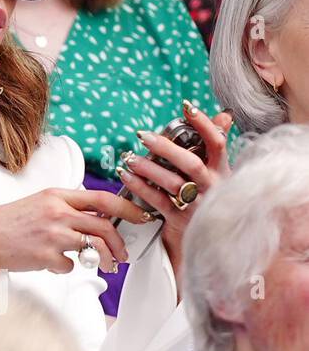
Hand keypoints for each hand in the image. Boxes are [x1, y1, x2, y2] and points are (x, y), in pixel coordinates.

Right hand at [0, 188, 140, 274]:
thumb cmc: (9, 222)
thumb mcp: (38, 204)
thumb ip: (66, 207)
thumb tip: (99, 217)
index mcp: (56, 196)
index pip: (102, 198)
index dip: (127, 209)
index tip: (140, 217)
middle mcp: (57, 212)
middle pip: (104, 226)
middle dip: (120, 243)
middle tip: (123, 254)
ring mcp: (52, 235)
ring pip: (95, 247)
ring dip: (107, 259)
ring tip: (108, 266)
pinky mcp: (46, 256)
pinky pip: (71, 265)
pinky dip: (68, 268)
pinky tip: (56, 264)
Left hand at [117, 102, 232, 274]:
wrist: (209, 243)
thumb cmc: (208, 199)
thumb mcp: (217, 174)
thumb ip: (216, 146)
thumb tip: (224, 115)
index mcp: (222, 172)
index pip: (218, 143)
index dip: (204, 124)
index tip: (187, 107)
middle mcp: (212, 187)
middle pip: (191, 163)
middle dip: (166, 147)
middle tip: (143, 135)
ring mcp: (197, 204)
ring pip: (172, 183)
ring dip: (148, 168)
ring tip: (129, 158)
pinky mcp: (181, 220)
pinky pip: (157, 200)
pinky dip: (139, 187)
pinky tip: (126, 176)